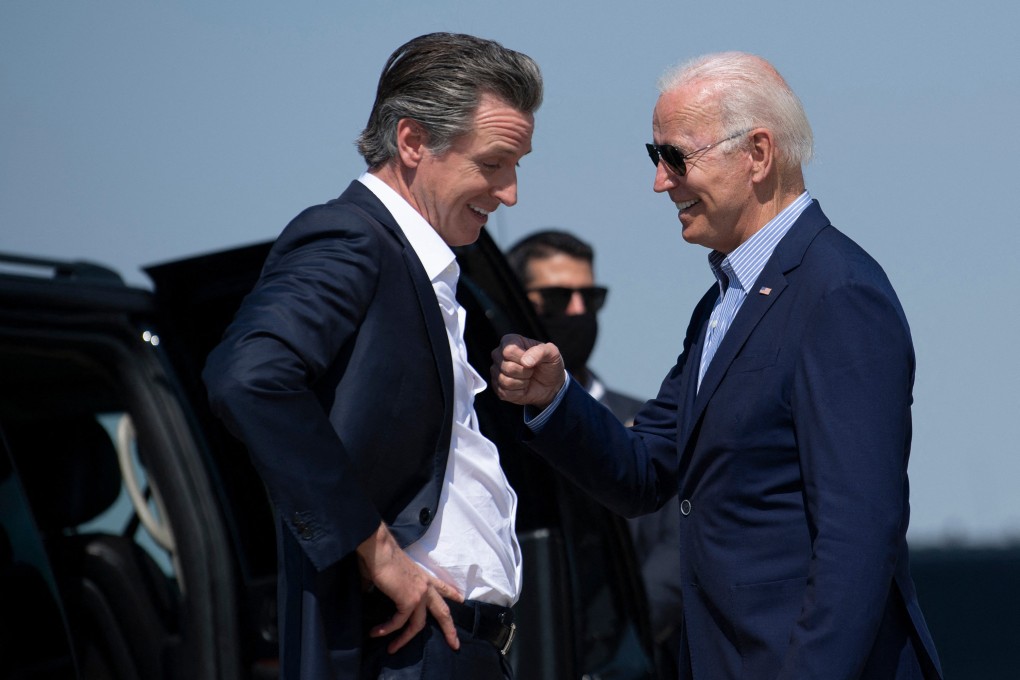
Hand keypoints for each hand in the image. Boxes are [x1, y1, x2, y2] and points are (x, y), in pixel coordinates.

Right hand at [356, 522, 462, 652]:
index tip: (461, 599)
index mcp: (422, 576)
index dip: (451, 593)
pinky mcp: (409, 600)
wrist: (377, 549)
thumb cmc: (379, 557)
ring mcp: (419, 594)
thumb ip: (389, 587)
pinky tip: (376, 633)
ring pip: (418, 625)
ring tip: (393, 649)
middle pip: (442, 612)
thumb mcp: (390, 574)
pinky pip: (399, 622)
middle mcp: (425, 585)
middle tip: (455, 644)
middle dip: (449, 630)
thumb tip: (372, 593)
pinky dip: (387, 630)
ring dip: (403, 640)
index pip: (441, 586)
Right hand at [490, 333, 565, 408]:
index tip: (532, 360)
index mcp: (510, 342)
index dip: (522, 358)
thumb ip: (541, 351)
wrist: (551, 385)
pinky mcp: (498, 388)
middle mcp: (499, 355)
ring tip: (527, 378)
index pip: (508, 350)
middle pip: (506, 366)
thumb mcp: (552, 353)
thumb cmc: (549, 365)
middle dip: (525, 372)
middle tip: (531, 370)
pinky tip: (523, 387)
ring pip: (504, 380)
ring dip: (522, 382)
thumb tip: (525, 362)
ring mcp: (496, 372)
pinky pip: (504, 392)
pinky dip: (518, 392)